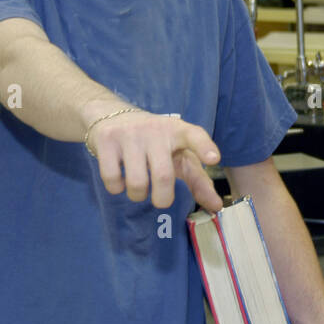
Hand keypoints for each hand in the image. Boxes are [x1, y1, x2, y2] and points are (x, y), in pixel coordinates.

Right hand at [86, 106, 222, 212]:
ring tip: (139, 188)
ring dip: (138, 195)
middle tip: (161, 200)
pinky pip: (112, 179)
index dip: (204, 147)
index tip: (214, 159)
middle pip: (163, 176)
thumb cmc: (155, 143)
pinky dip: (116, 188)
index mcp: (178, 131)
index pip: (194, 135)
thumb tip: (216, 207)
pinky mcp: (107, 140)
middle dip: (163, 198)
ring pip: (137, 183)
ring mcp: (130, 133)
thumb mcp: (179, 156)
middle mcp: (156, 129)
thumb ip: (198, 181)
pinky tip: (119, 179)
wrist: (112, 116)